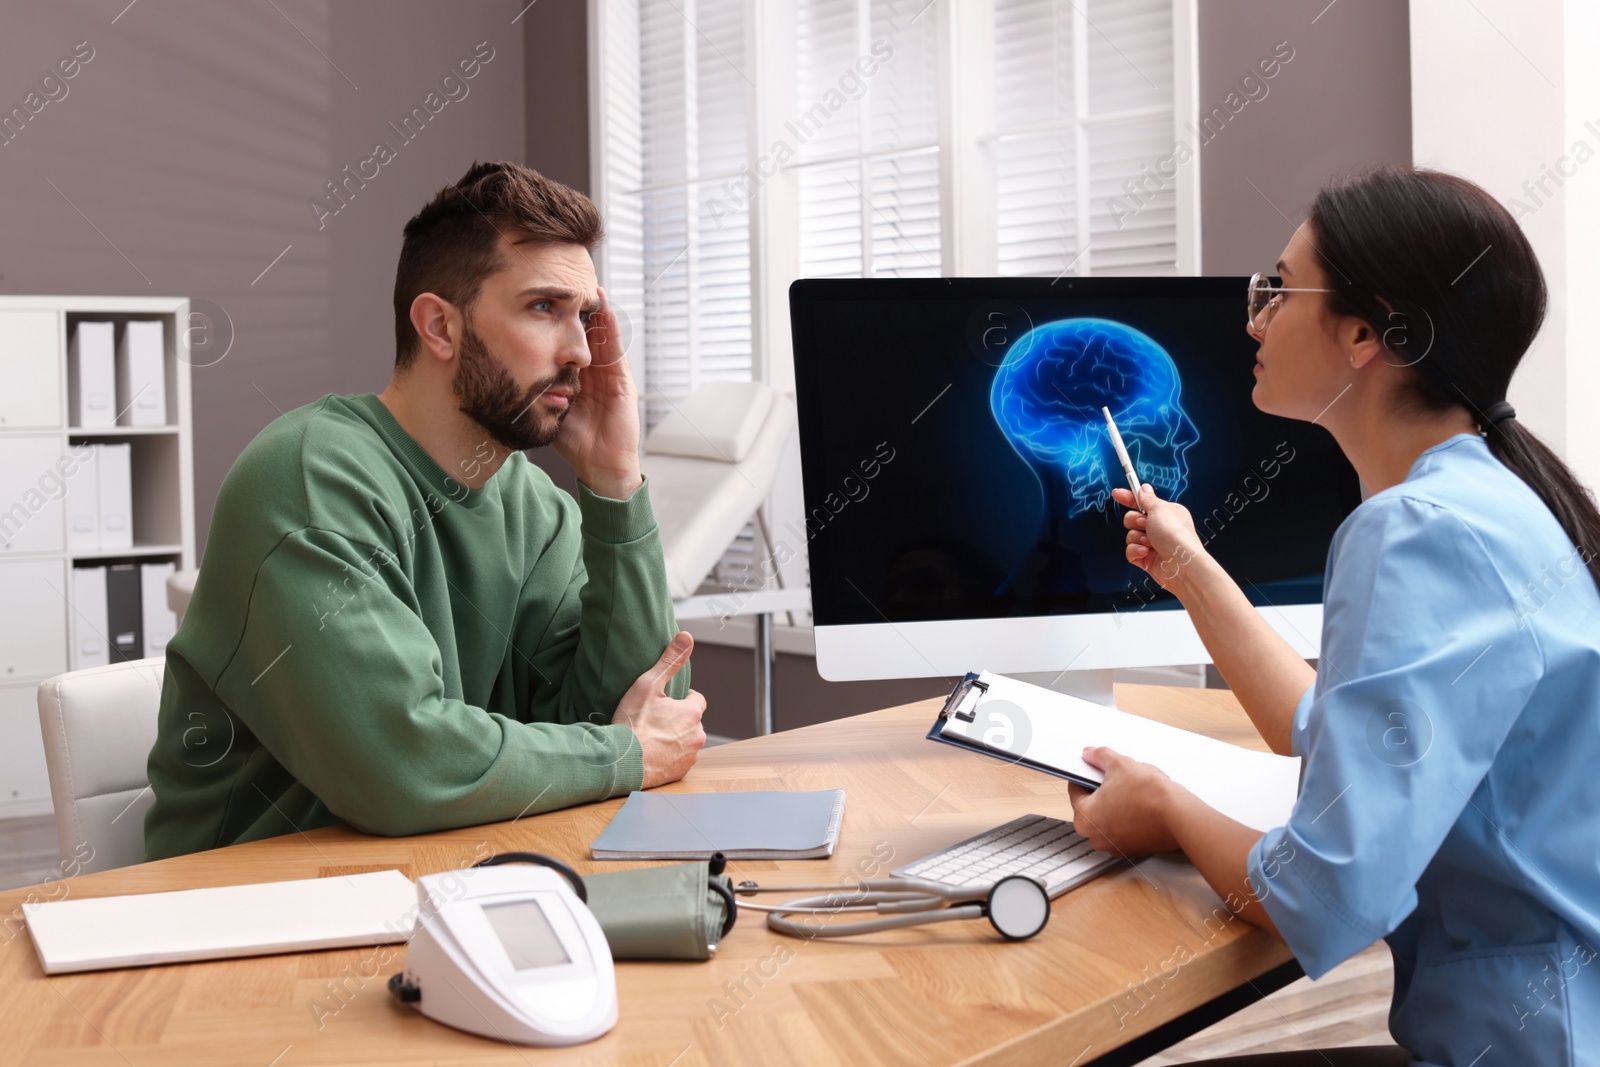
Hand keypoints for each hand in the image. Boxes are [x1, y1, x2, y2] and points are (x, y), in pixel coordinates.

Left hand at [553, 286, 642, 499]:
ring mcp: (610, 375)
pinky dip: (611, 327)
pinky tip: (604, 307)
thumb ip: (535, 394)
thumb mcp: (549, 411)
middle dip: (578, 311)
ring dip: (597, 311)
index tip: (545, 302)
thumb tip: (504, 378)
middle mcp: (593, 373)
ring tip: (589, 286)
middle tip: (567, 284)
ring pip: (602, 336)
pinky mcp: (622, 381)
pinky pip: (615, 349)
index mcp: (576, 379)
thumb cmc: (577, 445)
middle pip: (585, 334)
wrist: (601, 467)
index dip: (559, 324)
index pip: (566, 344)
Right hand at [611, 631, 706, 787]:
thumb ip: (670, 661)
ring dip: (674, 738)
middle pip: (691, 721)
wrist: (621, 761)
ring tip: (651, 736)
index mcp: (692, 712)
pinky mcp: (681, 772)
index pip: (696, 699)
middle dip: (678, 719)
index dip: (681, 698)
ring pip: (686, 741)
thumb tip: (686, 637)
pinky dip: (669, 756)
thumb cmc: (633, 723)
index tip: (665, 701)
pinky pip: (679, 760)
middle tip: (654, 719)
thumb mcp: (649, 684)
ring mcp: (690, 756)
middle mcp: (698, 734)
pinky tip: (652, 752)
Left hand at [1066, 746, 1182, 856]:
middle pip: (1093, 805)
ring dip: (1116, 802)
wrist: (1180, 815)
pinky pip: (1125, 827)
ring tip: (1131, 788)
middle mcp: (1097, 838)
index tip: (1091, 768)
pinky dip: (1129, 815)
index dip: (1084, 773)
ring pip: (1110, 816)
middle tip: (1116, 776)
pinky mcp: (1135, 848)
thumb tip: (1091, 754)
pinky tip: (1141, 803)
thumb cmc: (1149, 795)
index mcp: (1084, 819)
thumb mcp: (1119, 765)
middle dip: (1102, 789)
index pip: (1076, 790)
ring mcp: (1116, 846)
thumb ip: (1099, 757)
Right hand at [1114, 483, 1205, 593]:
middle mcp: (1160, 528)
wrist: (1181, 565)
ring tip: (1149, 542)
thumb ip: (1148, 499)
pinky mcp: (1147, 559)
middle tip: (1144, 524)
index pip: (1143, 503)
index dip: (1129, 498)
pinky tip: (1146, 552)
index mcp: (1167, 513)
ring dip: (1137, 538)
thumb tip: (1144, 489)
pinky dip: (1136, 551)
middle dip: (1134, 521)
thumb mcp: (1160, 509)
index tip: (1117, 494)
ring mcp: (1153, 544)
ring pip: (1130, 535)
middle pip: (1132, 519)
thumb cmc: (1176, 536)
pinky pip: (1130, 551)